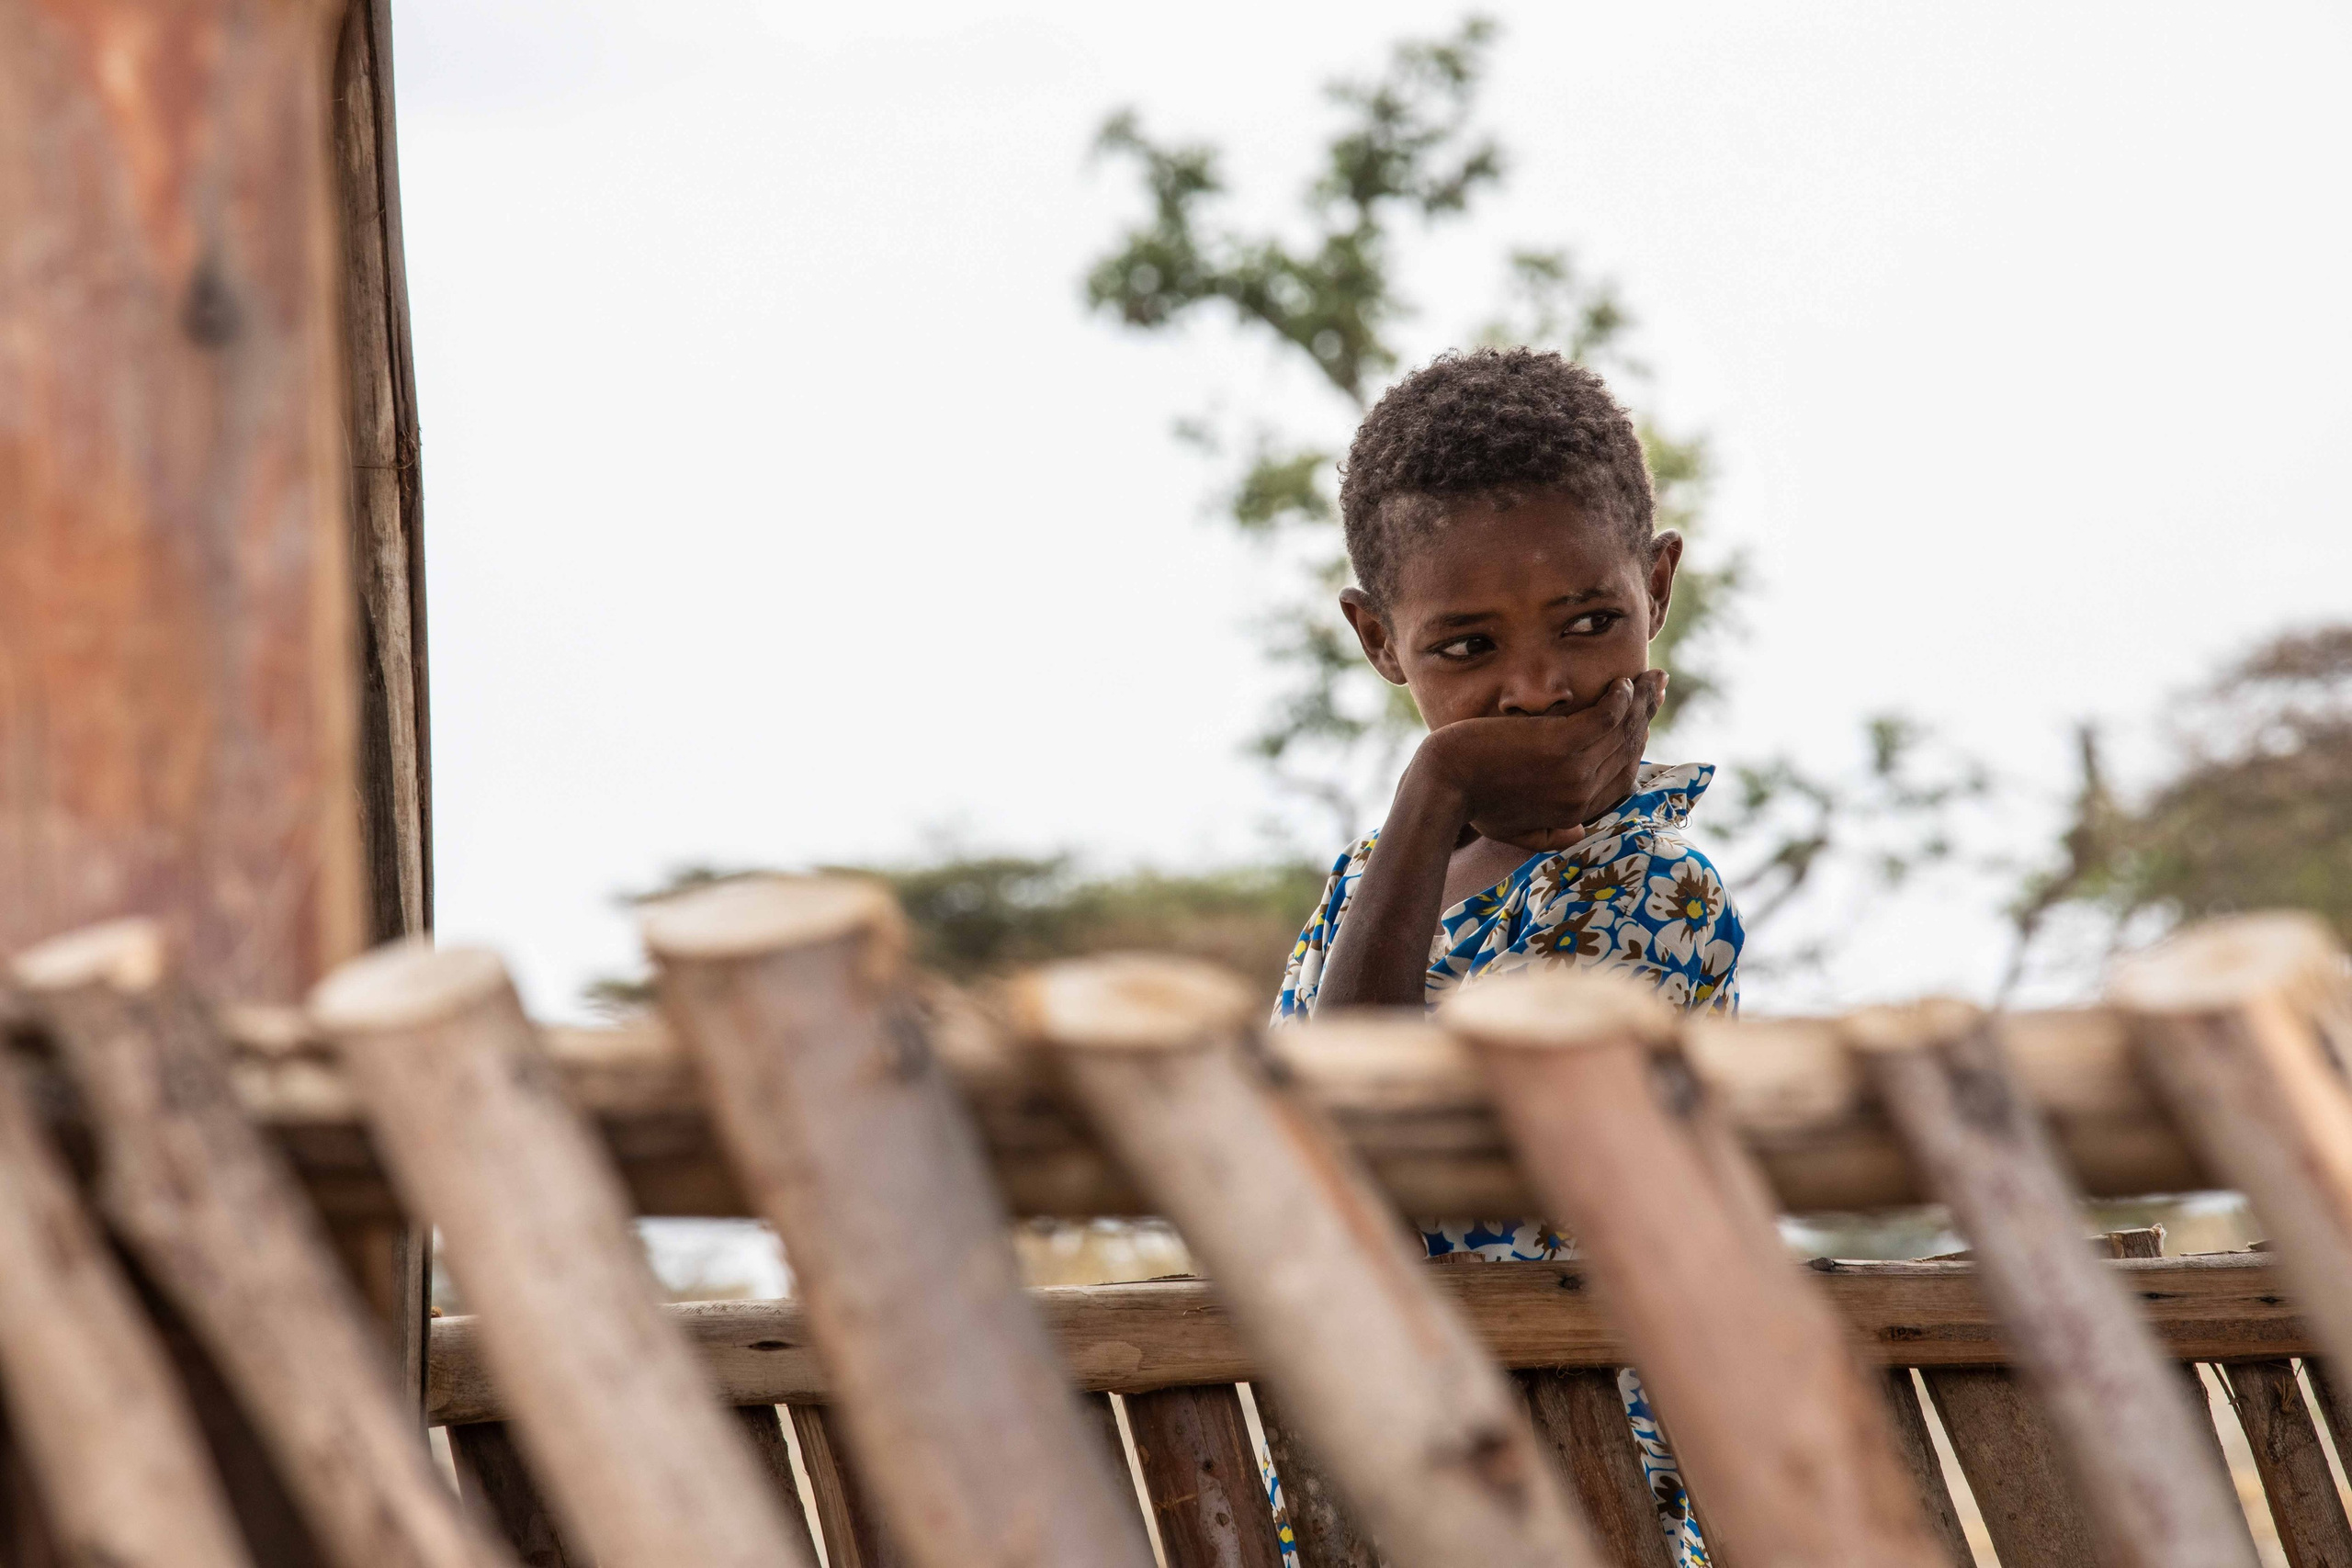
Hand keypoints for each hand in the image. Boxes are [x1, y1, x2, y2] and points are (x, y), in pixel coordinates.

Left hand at [1410, 670, 1665, 851]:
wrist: (1441, 786)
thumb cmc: (1469, 805)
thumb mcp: (1510, 831)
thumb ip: (1547, 836)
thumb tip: (1580, 833)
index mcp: (1574, 815)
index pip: (1622, 779)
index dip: (1637, 747)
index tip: (1644, 721)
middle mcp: (1581, 794)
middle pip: (1628, 750)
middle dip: (1646, 715)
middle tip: (1656, 687)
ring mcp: (1572, 771)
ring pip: (1621, 730)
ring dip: (1639, 700)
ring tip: (1649, 678)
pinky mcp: (1558, 745)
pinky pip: (1603, 718)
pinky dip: (1618, 699)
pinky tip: (1621, 683)